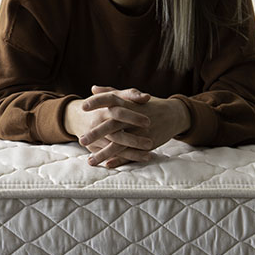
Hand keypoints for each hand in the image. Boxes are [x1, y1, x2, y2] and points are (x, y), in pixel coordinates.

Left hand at [65, 85, 190, 168]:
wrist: (173, 115)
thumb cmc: (148, 105)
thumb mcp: (131, 97)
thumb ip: (111, 92)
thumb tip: (93, 88)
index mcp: (128, 103)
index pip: (110, 99)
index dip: (97, 102)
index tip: (82, 106)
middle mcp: (133, 117)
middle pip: (112, 124)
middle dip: (96, 133)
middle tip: (81, 140)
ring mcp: (140, 132)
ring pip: (120, 144)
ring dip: (104, 153)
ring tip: (90, 161)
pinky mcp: (147, 143)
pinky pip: (131, 153)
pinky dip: (120, 160)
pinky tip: (107, 165)